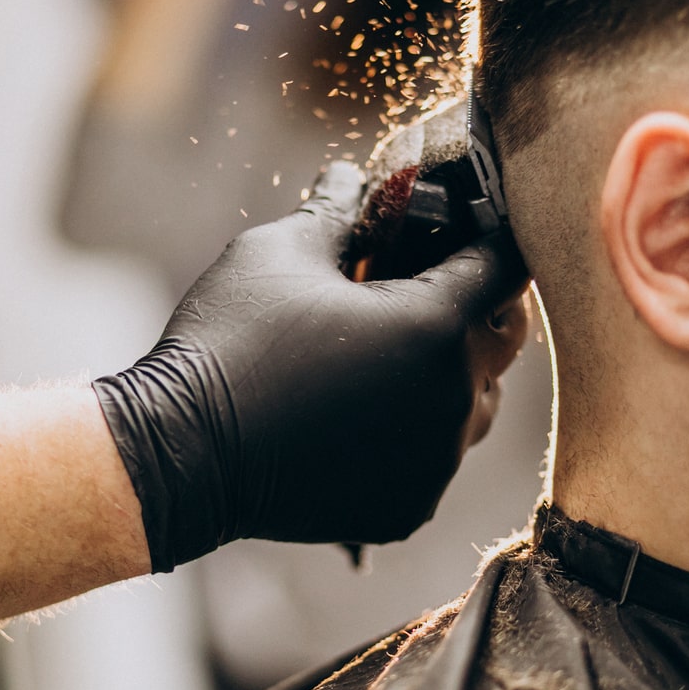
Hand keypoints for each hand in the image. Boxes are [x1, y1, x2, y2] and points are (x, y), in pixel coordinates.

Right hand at [93, 162, 528, 571]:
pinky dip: (410, 436)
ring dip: (445, 377)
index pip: (506, 266)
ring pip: (473, 406)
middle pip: (502, 341)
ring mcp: (434, 465)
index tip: (458, 235)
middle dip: (471, 309)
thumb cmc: (230, 343)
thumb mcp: (281, 251)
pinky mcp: (408, 509)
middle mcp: (453, 400)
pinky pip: (433, 461)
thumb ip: (340, 212)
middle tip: (416, 293)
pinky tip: (356, 418)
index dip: (485, 242)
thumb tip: (357, 180)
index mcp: (436, 327)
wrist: (181, 454)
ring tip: (381, 360)